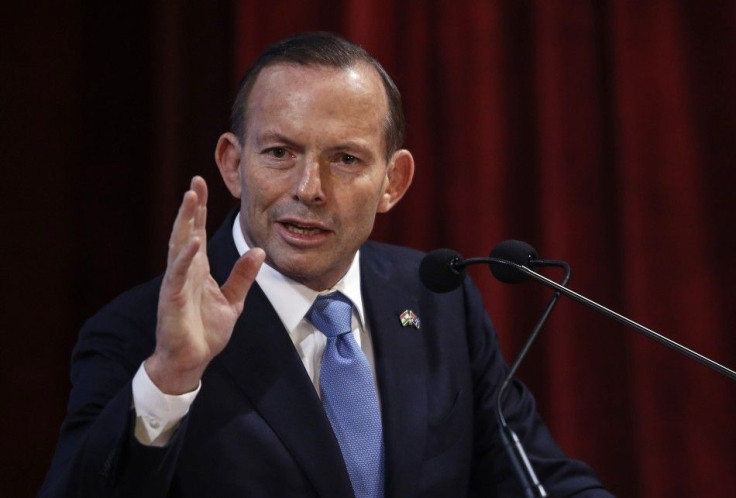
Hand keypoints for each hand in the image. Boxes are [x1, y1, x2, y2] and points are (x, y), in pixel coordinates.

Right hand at [144, 176, 264, 393]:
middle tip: (195, 182)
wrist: (191, 361)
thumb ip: (243, 276)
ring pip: (178, 246)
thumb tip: (258, 251)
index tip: (202, 185)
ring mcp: (176, 283)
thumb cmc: (206, 331)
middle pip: (186, 231)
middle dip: (191, 207)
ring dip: (184, 222)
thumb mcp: (233, 300)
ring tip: (190, 199)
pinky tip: (193, 240)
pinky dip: (185, 257)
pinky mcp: (172, 299)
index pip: (198, 232)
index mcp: (198, 269)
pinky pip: (178, 274)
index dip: (201, 209)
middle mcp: (185, 271)